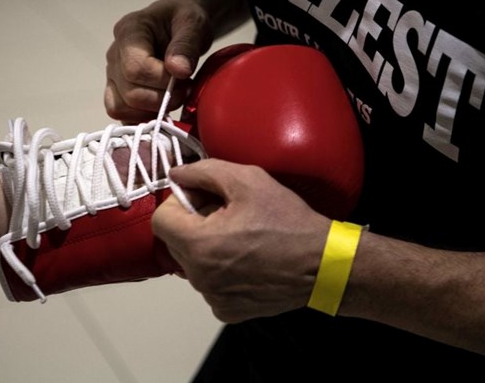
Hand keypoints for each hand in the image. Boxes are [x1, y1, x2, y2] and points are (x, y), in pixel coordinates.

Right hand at [104, 0, 213, 123]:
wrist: (177, 22)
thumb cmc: (183, 19)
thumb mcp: (193, 22)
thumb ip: (187, 44)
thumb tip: (179, 70)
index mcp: (128, 31)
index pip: (135, 69)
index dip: (163, 81)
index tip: (185, 77)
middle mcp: (114, 54)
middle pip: (129, 92)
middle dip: (163, 98)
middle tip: (185, 88)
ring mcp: (112, 75)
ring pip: (119, 107)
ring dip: (151, 110)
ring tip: (173, 96)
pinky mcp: (117, 91)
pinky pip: (121, 114)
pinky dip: (143, 118)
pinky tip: (163, 107)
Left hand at [152, 159, 331, 322]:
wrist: (323, 265)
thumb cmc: (287, 220)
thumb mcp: (247, 180)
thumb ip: (203, 172)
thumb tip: (176, 174)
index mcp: (198, 245)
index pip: (160, 220)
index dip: (180, 203)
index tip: (204, 199)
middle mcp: (198, 277)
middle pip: (175, 242)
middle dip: (194, 225)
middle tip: (228, 215)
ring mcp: (212, 297)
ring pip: (192, 264)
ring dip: (207, 248)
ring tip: (242, 238)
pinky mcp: (227, 311)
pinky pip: (210, 285)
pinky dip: (221, 272)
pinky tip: (247, 261)